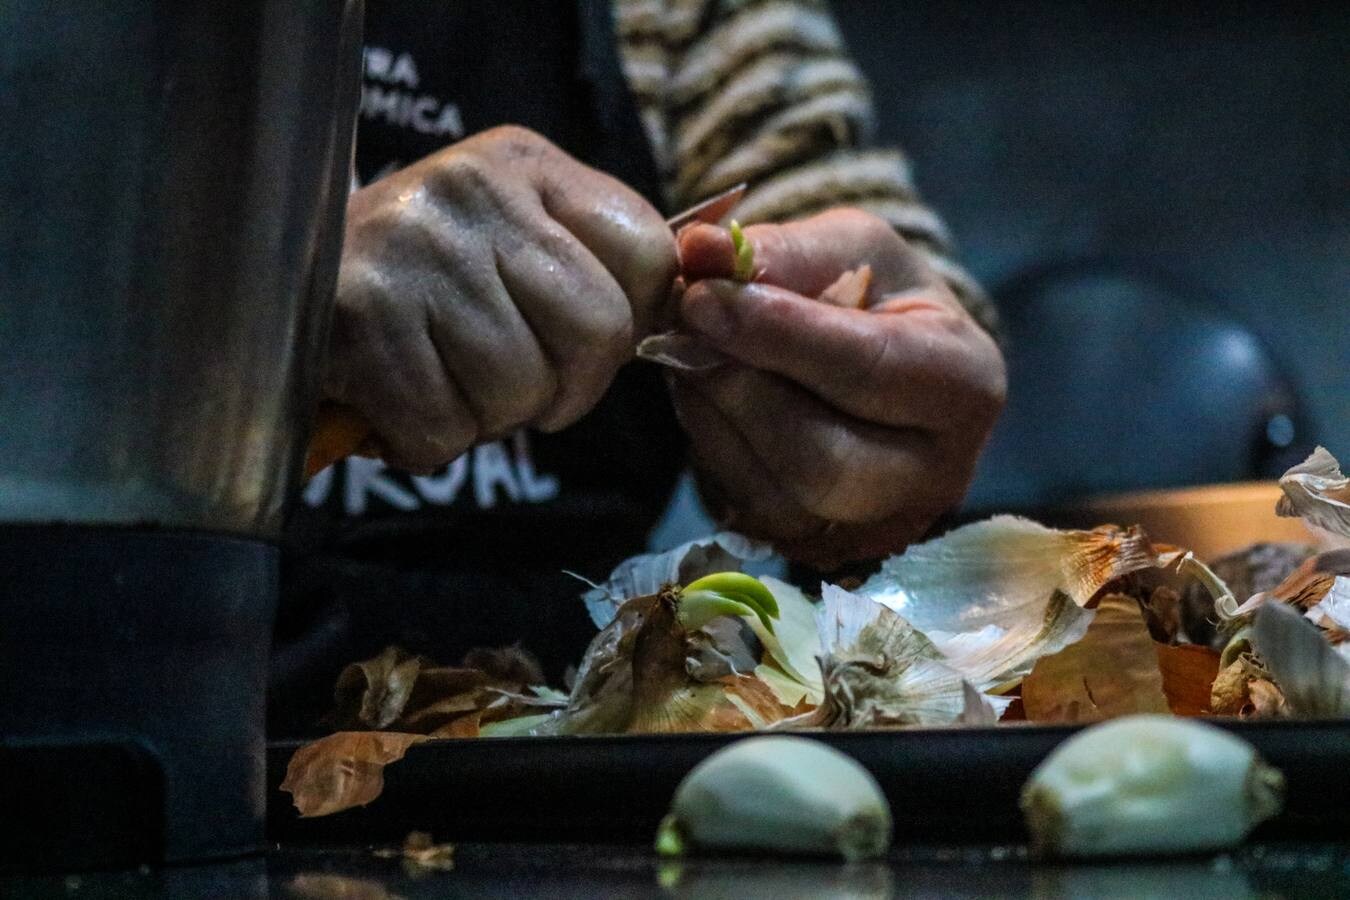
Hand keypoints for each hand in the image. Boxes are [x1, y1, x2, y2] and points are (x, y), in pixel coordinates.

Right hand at [325, 126, 676, 472]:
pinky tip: (395, 399)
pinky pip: (444, 430)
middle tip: (510, 383)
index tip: (583, 346)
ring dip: (484, 418)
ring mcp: (416, 250)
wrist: (265, 285)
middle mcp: (473, 192)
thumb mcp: (508, 237)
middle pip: (600, 334)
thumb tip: (686, 312)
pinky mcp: (362, 319)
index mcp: (525, 164)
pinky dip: (425, 441)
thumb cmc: (414, 282)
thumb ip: (591, 264)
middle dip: (563, 389)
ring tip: (438, 379)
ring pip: (521, 392)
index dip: (629, 326)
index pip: (649, 254)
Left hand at [671, 209, 1005, 567]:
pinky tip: (705, 398)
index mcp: (965, 384)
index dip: (777, 334)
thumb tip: (700, 250)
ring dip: (712, 418)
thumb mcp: (845, 248)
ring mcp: (878, 528)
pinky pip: (747, 513)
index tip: (701, 297)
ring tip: (689, 352)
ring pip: (775, 496)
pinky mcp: (820, 551)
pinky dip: (710, 449)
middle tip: (682, 327)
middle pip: (822, 460)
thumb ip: (780, 251)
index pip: (868, 370)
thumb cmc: (871, 296)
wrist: (873, 362)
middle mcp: (937, 475)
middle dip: (737, 391)